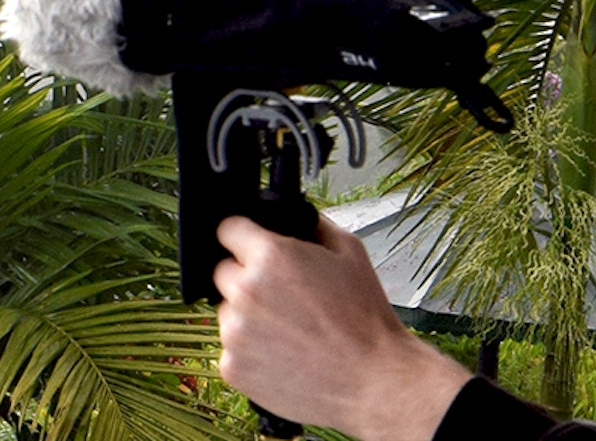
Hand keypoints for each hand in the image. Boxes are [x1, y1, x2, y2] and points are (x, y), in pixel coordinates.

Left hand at [213, 214, 470, 440]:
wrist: (372, 381)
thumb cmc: (365, 321)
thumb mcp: (351, 253)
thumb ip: (314, 225)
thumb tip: (296, 215)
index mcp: (269, 257)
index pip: (228, 229)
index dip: (242, 236)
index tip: (248, 245)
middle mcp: (244, 291)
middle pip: (223, 272)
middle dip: (246, 278)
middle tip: (283, 297)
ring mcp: (234, 332)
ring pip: (227, 312)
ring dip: (248, 317)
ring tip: (290, 331)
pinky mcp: (232, 367)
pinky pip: (231, 348)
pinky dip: (251, 351)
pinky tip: (284, 354)